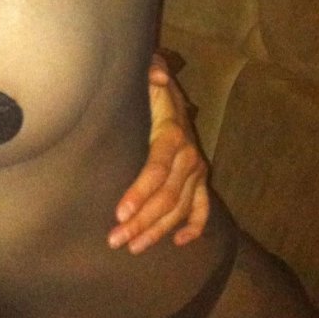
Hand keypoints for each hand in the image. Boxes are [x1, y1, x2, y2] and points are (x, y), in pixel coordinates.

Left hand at [108, 55, 209, 253]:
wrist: (171, 92)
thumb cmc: (150, 87)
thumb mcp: (149, 75)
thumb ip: (151, 71)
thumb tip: (156, 76)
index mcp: (172, 135)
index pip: (156, 171)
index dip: (139, 193)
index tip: (119, 213)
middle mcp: (189, 157)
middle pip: (166, 198)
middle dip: (141, 222)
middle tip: (115, 239)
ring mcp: (197, 171)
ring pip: (180, 209)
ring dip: (157, 231)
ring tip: (132, 246)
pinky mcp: (201, 180)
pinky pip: (203, 209)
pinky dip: (195, 227)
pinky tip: (179, 242)